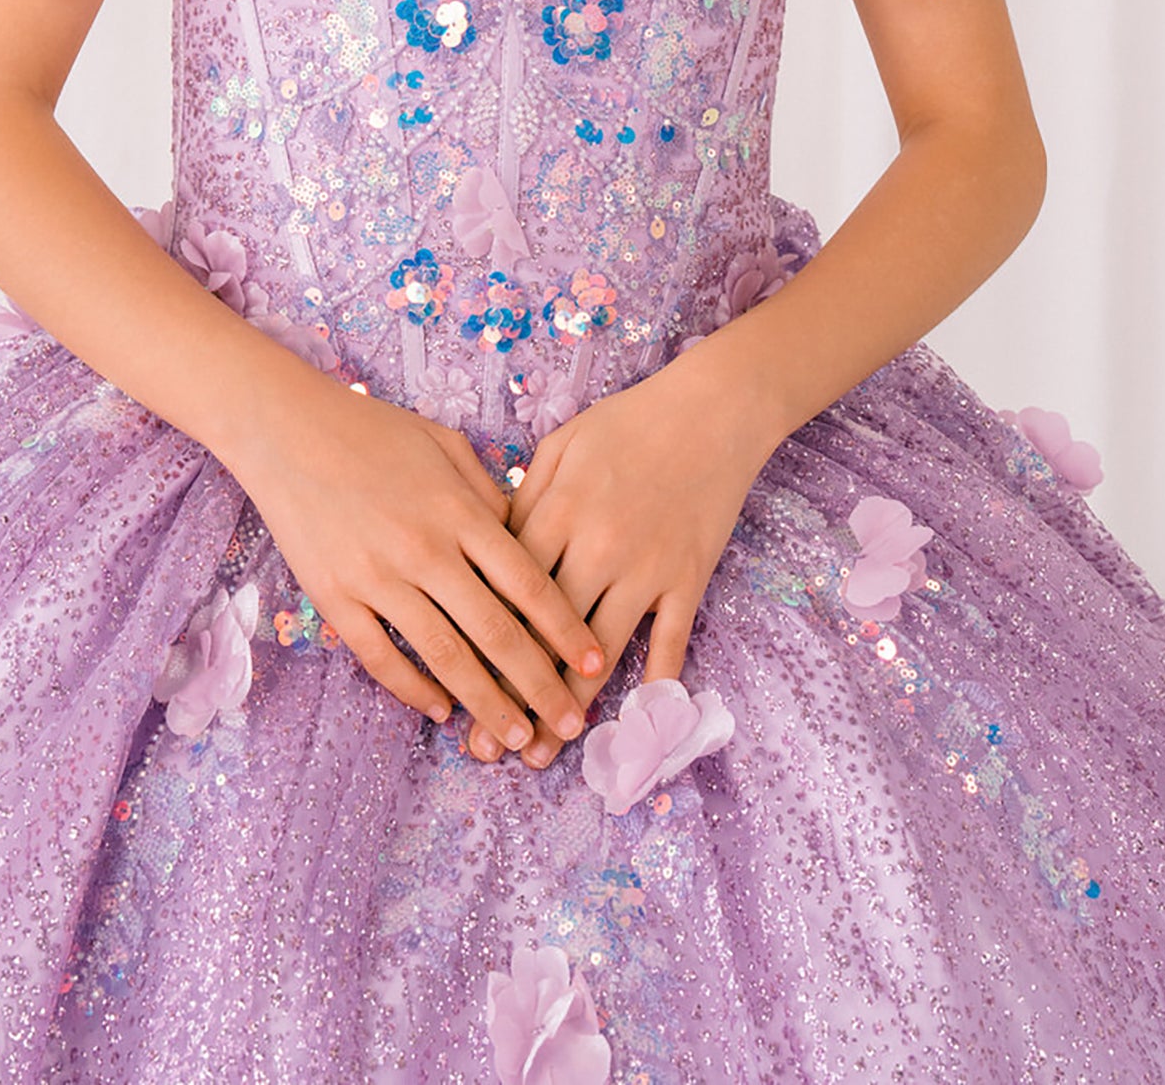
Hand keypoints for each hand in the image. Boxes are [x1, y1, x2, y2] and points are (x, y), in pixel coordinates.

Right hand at [231, 373, 605, 755]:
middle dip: (540, 686)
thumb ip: (488, 495)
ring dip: (487, 705)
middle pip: (496, 633)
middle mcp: (425, 549)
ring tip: (517, 739)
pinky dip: (415, 691)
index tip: (596, 663)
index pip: (528, 584)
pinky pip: (382, 659)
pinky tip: (442, 712)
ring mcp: (378, 578)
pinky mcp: (336, 598)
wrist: (287, 428)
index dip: (567, 630)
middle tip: (570, 725)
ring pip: (445, 657)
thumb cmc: (373, 430)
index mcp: (459, 511)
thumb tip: (528, 541)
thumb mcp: (444, 444)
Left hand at [491, 346, 779, 767]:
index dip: (478, 647)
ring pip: (598, 654)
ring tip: (540, 754)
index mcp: (556, 511)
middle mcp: (596, 548)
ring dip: (567, 710)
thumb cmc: (629, 422)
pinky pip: (668, 646)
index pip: (505, 595)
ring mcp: (646, 569)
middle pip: (544, 636)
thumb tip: (487, 550)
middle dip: (510, 696)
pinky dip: (651, 691)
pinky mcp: (688, 581)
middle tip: (484, 749)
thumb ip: (523, 498)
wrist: (712, 410)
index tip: (453, 690)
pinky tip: (630, 734)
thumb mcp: (563, 444)